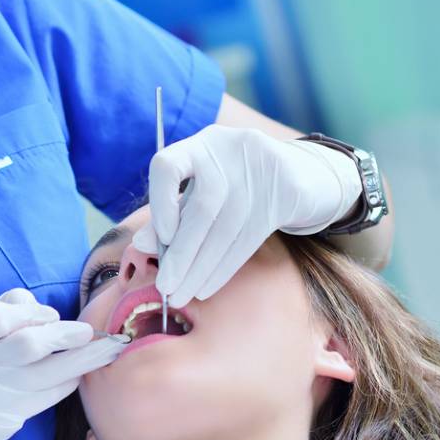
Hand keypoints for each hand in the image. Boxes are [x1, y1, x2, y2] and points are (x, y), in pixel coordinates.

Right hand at [0, 288, 124, 439]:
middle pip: (29, 345)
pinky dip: (67, 381)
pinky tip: (77, 374)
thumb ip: (1, 312)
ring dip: (83, 359)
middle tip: (86, 332)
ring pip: (50, 373)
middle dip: (64, 335)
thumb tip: (47, 312)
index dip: (31, 313)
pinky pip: (49, 396)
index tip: (49, 316)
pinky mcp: (5, 420)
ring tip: (106, 349)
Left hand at [133, 126, 361, 307]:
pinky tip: (207, 287)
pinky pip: (249, 236)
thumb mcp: (200, 193)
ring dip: (201, 268)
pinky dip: (224, 267)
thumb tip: (140, 244)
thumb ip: (170, 214)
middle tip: (166, 288)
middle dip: (181, 254)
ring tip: (183, 295)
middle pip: (203, 207)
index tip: (161, 238)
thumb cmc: (234, 186)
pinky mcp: (287, 189)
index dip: (161, 204)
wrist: (299, 174)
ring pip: (226, 227)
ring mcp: (261, 166)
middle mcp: (229, 148)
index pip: (167, 166)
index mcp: (200, 145)